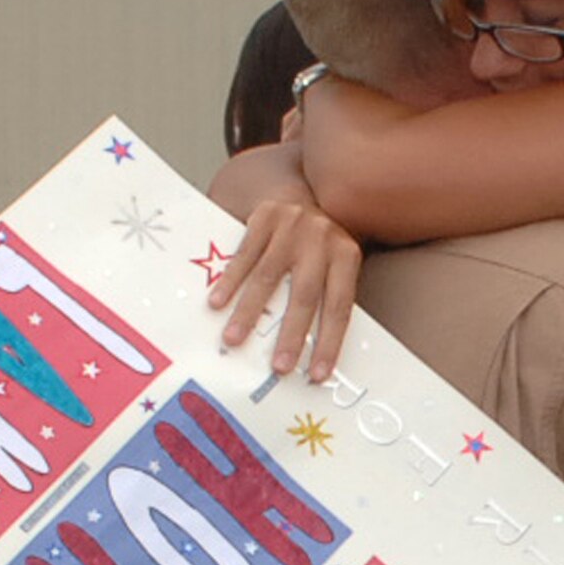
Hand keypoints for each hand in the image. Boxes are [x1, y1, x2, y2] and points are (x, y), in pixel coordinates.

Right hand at [207, 199, 362, 381]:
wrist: (301, 189)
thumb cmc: (318, 243)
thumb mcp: (335, 263)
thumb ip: (327, 296)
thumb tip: (315, 353)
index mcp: (346, 255)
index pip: (339, 307)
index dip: (329, 342)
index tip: (317, 375)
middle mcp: (322, 239)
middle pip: (305, 294)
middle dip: (291, 334)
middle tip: (279, 367)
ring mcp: (293, 226)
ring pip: (268, 276)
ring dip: (249, 312)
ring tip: (234, 340)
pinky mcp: (266, 216)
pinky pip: (244, 254)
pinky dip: (229, 281)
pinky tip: (217, 303)